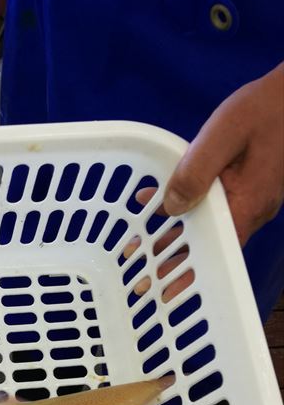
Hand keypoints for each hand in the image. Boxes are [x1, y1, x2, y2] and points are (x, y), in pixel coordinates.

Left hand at [125, 63, 283, 303]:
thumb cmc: (266, 108)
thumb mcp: (224, 133)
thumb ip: (195, 170)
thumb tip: (169, 207)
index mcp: (246, 205)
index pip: (214, 253)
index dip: (188, 275)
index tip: (166, 296)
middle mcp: (250, 210)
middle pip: (207, 246)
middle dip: (173, 263)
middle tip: (140, 281)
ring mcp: (250, 199)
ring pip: (206, 228)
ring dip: (173, 238)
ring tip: (138, 251)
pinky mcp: (245, 186)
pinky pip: (210, 207)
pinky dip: (183, 211)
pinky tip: (154, 205)